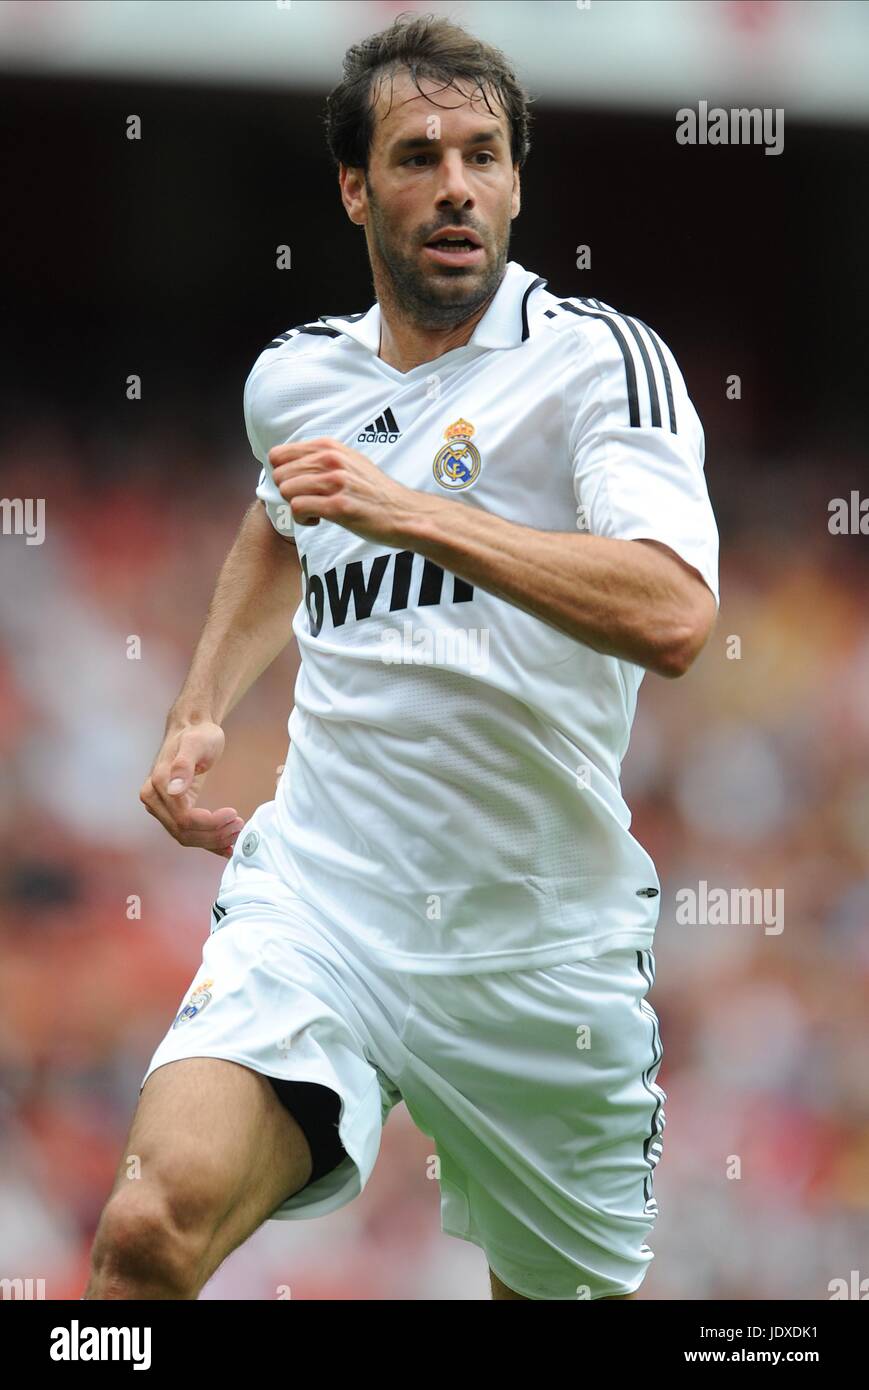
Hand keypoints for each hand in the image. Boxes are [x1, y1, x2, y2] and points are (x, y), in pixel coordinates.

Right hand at [139, 721, 243, 858]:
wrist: (192, 729)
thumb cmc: (197, 734)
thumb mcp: (195, 744)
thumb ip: (184, 765)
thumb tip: (173, 789)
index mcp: (157, 785)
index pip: (183, 818)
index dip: (209, 823)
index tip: (233, 814)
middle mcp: (154, 799)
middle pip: (183, 832)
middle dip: (213, 834)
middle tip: (240, 825)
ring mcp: (161, 807)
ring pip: (185, 837)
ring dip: (213, 840)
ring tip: (237, 831)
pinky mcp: (173, 810)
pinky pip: (188, 833)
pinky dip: (208, 843)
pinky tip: (227, 846)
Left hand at [269, 437, 418, 546]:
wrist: (403, 512)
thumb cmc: (374, 491)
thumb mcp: (348, 461)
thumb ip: (320, 458)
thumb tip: (288, 463)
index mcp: (329, 447)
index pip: (278, 454)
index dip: (283, 474)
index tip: (299, 486)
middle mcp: (331, 459)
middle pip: (279, 475)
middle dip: (289, 492)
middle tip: (309, 500)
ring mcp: (335, 482)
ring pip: (286, 490)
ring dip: (296, 506)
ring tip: (315, 510)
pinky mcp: (338, 505)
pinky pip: (298, 508)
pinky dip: (303, 519)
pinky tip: (319, 520)